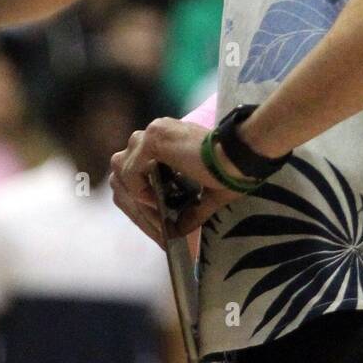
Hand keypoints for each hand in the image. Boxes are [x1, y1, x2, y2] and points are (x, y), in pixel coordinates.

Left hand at [110, 118, 242, 245]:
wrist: (241, 159)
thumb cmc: (231, 173)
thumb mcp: (204, 194)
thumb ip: (189, 210)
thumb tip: (179, 230)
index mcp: (168, 140)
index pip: (135, 166)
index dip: (138, 194)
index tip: (155, 217)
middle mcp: (157, 131)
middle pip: (122, 166)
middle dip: (132, 194)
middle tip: (153, 216)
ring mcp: (153, 132)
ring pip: (121, 168)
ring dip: (134, 192)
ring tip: (155, 207)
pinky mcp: (154, 139)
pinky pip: (129, 170)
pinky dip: (137, 188)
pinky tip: (154, 198)